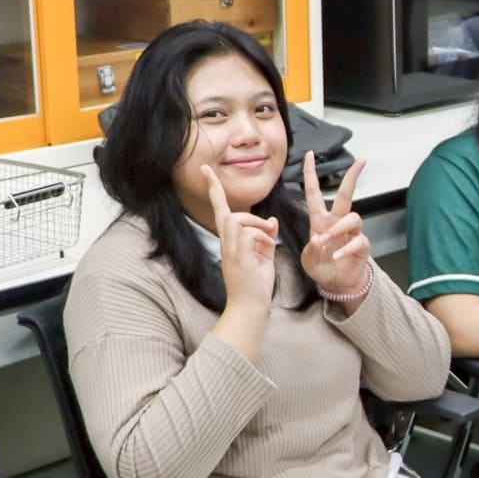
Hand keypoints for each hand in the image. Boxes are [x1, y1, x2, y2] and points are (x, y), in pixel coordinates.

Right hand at [203, 165, 278, 312]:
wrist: (250, 307)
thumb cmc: (255, 284)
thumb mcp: (265, 256)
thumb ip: (267, 237)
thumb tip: (272, 221)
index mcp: (231, 242)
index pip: (221, 211)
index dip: (215, 190)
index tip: (206, 170)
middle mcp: (226, 244)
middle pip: (230, 214)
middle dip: (247, 214)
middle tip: (267, 233)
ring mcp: (229, 250)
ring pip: (239, 220)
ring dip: (259, 228)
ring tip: (267, 246)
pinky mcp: (237, 256)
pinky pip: (249, 233)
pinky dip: (263, 239)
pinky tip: (266, 252)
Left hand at [300, 153, 371, 298]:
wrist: (338, 284)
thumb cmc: (323, 267)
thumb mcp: (308, 259)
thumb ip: (311, 249)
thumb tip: (319, 239)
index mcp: (320, 221)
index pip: (314, 193)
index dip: (310, 174)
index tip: (309, 155)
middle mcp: (337, 222)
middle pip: (346, 194)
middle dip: (352, 176)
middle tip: (361, 161)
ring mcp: (351, 233)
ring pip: (352, 218)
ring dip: (338, 229)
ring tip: (328, 242)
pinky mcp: (362, 245)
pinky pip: (357, 241)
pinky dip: (346, 249)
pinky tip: (338, 257)